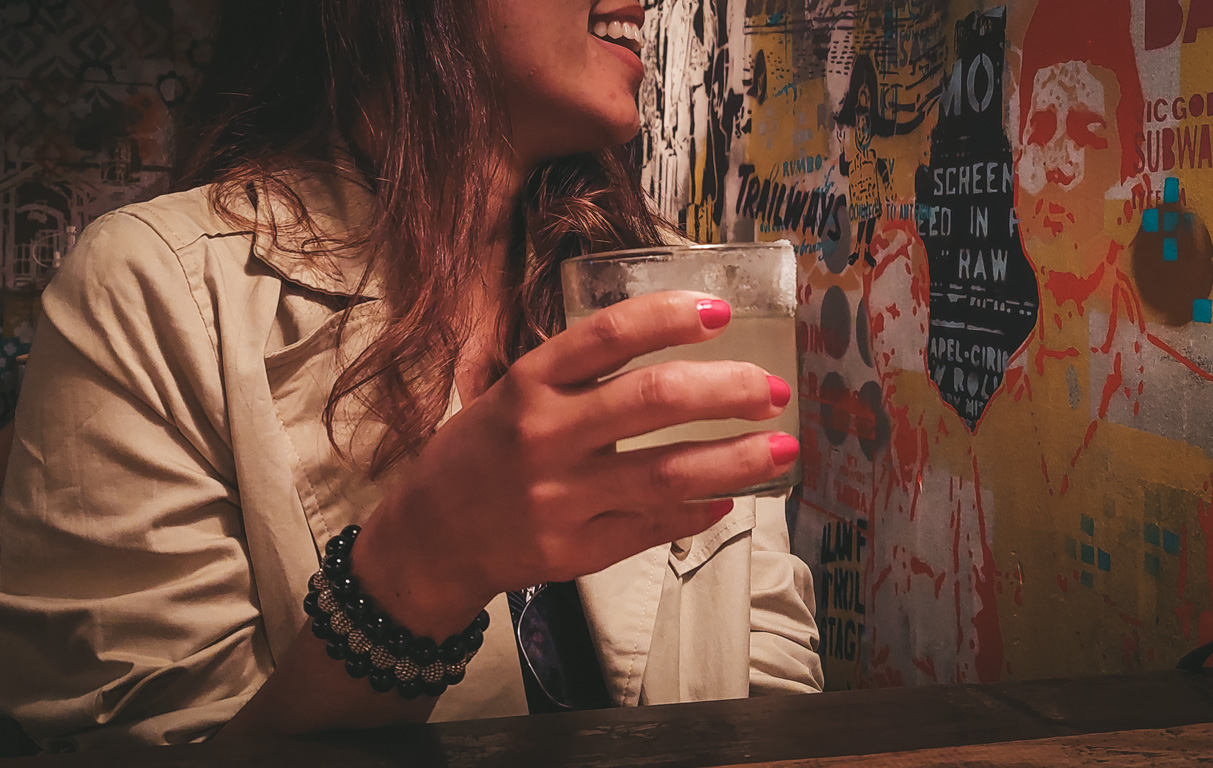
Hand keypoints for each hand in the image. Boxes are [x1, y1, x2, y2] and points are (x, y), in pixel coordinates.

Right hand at [356, 291, 797, 635]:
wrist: (430, 538)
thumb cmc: (479, 454)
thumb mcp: (508, 394)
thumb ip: (577, 375)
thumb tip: (675, 352)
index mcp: (527, 384)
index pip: (607, 335)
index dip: (669, 317)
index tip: (721, 311)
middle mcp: (544, 436)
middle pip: (652, 400)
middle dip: (726, 390)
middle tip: (772, 388)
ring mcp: (560, 498)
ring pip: (667, 472)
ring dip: (735, 458)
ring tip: (782, 447)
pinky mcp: (574, 550)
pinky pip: (653, 526)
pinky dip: (698, 510)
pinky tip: (728, 497)